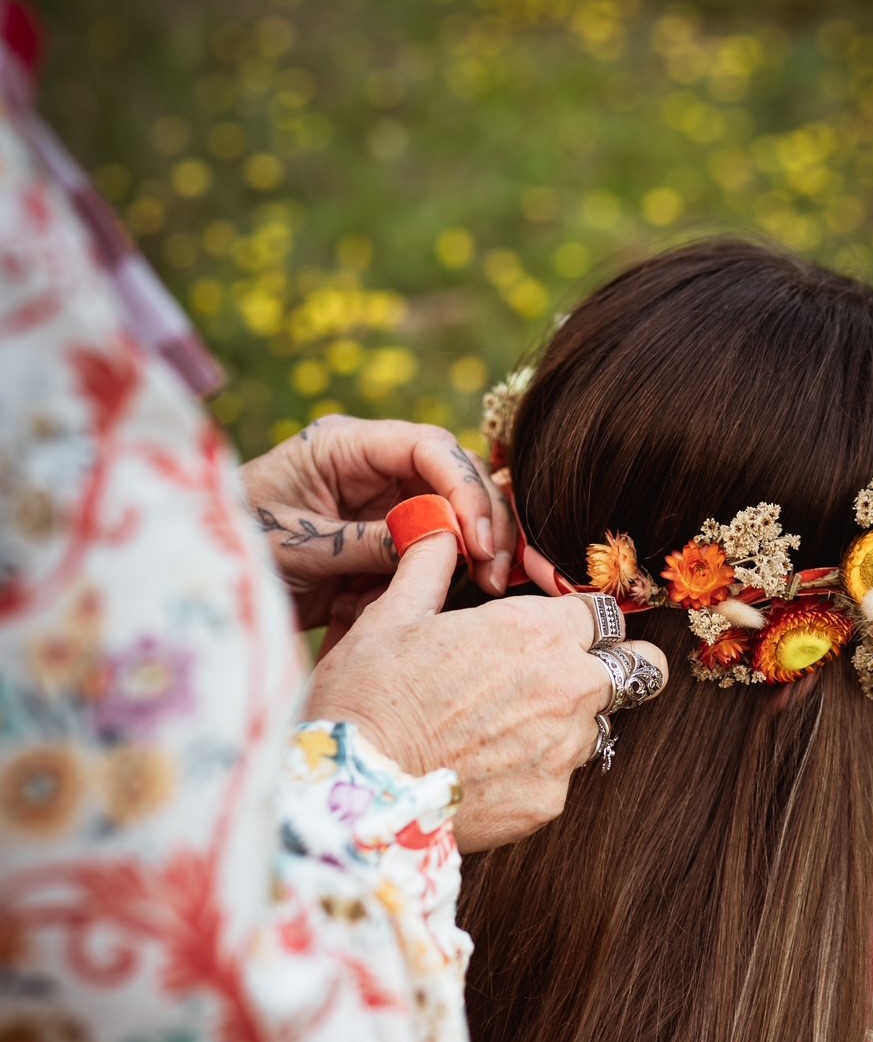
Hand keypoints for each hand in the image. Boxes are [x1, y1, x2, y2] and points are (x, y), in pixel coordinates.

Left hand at [239, 415, 514, 629]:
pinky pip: (434, 550)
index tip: (478, 540)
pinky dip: (453, 571)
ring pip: (455, 513)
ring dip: (479, 547)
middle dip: (484, 520)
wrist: (205, 588)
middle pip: (454, 476)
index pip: (428, 447)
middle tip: (498, 574)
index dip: (464, 487)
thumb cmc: (235, 551)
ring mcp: (382, 503)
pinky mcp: (386, 542)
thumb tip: (441, 540)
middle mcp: (372, 467)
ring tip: (492, 587)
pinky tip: (463, 596)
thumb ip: (369, 541)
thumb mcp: (300, 547)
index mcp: (344, 446)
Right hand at [304, 530, 669, 850]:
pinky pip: (562, 777)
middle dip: (615, 667)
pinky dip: (536, 771)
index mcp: (535, 631)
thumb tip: (440, 523)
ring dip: (569, 722)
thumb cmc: (369, 697)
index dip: (587, 620)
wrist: (358, 792)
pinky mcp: (550, 801)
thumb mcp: (392, 615)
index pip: (607, 613)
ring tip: (504, 728)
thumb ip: (431, 563)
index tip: (565, 631)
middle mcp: (567, 687)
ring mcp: (564, 749)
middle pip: (639, 669)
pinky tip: (486, 768)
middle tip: (567, 676)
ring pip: (601, 725)